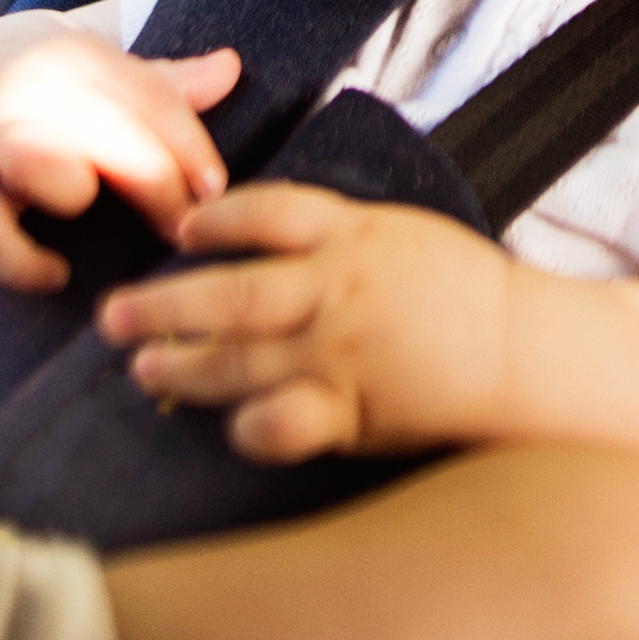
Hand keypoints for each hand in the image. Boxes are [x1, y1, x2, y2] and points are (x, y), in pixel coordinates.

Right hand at [0, 13, 242, 289]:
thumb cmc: (46, 92)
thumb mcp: (99, 75)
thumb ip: (165, 84)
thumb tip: (233, 68)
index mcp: (82, 61)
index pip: (150, 98)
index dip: (189, 146)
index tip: (217, 192)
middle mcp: (36, 92)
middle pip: (106, 129)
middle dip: (152, 180)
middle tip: (184, 231)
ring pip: (34, 160)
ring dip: (71, 190)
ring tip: (102, 225)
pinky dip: (20, 261)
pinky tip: (55, 276)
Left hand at [100, 183, 519, 463]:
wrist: (526, 351)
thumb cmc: (462, 292)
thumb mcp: (400, 234)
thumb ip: (333, 233)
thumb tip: (260, 234)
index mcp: (354, 235)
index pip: (266, 213)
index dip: (214, 220)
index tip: (178, 228)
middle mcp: (339, 288)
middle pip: (233, 293)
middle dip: (164, 304)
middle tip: (112, 316)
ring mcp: (343, 350)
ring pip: (241, 360)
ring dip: (184, 367)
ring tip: (143, 370)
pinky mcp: (354, 408)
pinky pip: (283, 420)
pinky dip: (248, 425)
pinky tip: (223, 426)